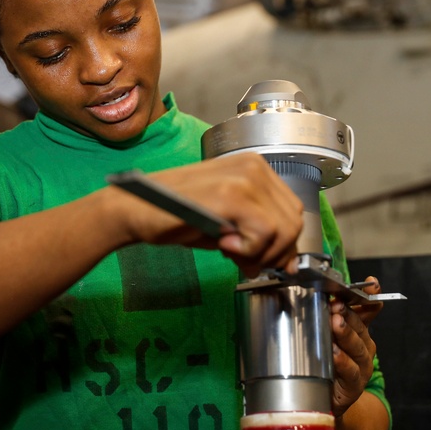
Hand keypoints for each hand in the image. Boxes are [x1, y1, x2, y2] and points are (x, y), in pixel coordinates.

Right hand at [110, 153, 303, 276]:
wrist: (136, 208)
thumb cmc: (175, 215)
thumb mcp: (227, 223)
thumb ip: (259, 235)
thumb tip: (289, 262)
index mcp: (255, 167)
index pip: (293, 211)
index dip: (283, 243)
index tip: (261, 259)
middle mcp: (254, 166)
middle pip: (293, 222)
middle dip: (274, 252)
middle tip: (244, 261)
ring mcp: (244, 178)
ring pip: (283, 230)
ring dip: (259, 253)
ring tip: (230, 251)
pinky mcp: (232, 194)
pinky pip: (263, 234)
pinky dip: (248, 250)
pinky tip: (223, 244)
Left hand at [331, 276, 381, 417]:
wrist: (326, 401)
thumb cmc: (328, 366)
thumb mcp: (330, 339)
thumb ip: (333, 317)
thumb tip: (328, 293)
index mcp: (360, 333)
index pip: (368, 310)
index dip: (370, 296)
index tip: (372, 283)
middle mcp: (365, 348)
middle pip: (361, 327)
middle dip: (349, 314)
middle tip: (336, 304)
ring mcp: (362, 367)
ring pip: (357, 348)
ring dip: (346, 335)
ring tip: (335, 323)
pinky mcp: (354, 386)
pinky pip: (350, 372)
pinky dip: (342, 362)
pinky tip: (334, 353)